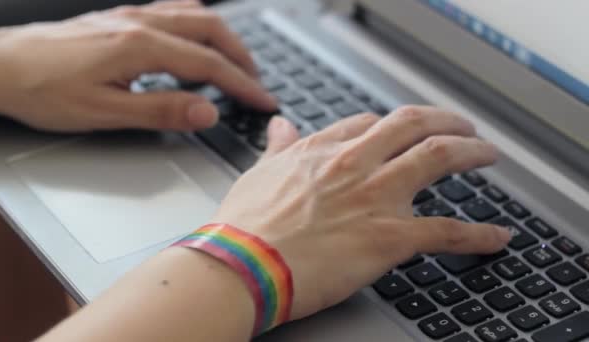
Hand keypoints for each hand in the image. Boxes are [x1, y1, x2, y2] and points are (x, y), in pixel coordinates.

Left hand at [0, 0, 275, 131]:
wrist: (0, 66)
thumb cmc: (42, 89)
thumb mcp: (105, 111)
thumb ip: (161, 110)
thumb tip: (206, 111)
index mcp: (139, 45)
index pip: (208, 64)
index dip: (241, 84)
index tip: (263, 99)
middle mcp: (138, 22)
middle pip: (209, 29)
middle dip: (240, 56)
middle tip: (255, 83)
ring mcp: (128, 16)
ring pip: (192, 16)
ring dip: (220, 39)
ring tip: (232, 65)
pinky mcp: (118, 19)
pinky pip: (170, 12)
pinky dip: (195, 28)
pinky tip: (193, 43)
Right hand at [213, 106, 511, 320]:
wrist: (243, 265)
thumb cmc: (245, 227)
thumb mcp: (258, 174)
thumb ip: (277, 148)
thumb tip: (279, 125)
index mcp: (322, 151)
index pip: (369, 124)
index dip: (394, 125)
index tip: (405, 131)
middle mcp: (354, 164)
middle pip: (413, 124)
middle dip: (445, 120)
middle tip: (462, 127)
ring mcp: (375, 197)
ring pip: (439, 158)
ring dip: (471, 152)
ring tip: (486, 154)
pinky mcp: (389, 237)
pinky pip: (448, 231)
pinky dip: (479, 235)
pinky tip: (496, 237)